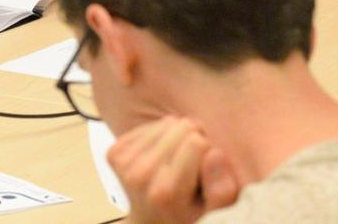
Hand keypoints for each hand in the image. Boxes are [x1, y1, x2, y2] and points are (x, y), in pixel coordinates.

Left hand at [109, 116, 238, 223]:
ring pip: (167, 123)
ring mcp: (123, 163)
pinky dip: (160, 136)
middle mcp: (140, 176)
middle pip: (182, 128)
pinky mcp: (114, 152)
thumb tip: (215, 153)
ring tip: (177, 162)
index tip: (206, 170)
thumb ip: (222, 190)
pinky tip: (162, 157)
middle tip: (193, 165)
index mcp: (166, 192)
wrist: (149, 222)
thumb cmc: (187, 215)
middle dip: (195, 140)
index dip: (209, 151)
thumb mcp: (215, 214)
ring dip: (177, 137)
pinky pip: (150, 125)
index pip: (197, 142)